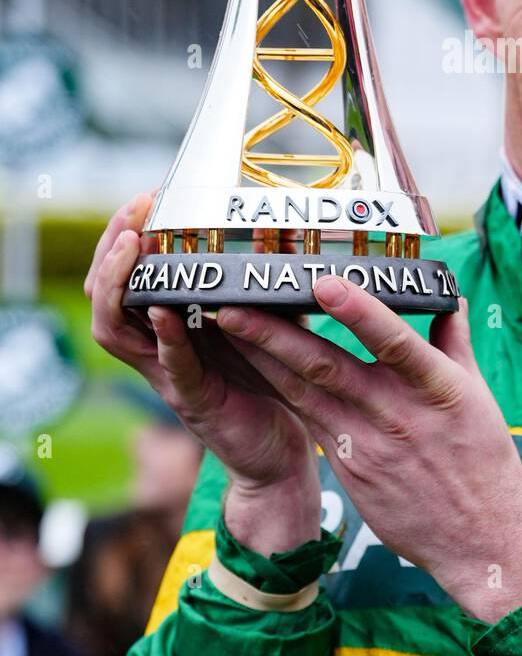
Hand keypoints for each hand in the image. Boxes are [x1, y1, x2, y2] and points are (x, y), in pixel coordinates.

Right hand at [88, 195, 320, 550]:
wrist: (282, 456)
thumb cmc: (270, 385)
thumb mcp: (261, 324)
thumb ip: (258, 286)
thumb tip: (277, 231)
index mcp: (170, 329)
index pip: (125, 279)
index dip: (125, 238)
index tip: (145, 199)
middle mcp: (158, 351)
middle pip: (104, 299)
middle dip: (111, 251)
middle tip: (132, 214)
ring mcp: (170, 378)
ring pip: (116, 332)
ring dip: (120, 286)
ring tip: (130, 248)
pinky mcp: (195, 403)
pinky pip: (170, 368)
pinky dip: (165, 338)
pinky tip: (165, 312)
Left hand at [216, 279, 521, 621]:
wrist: (479, 539)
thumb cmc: (484, 461)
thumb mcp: (478, 395)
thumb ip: (453, 341)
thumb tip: (447, 297)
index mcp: (437, 387)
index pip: (393, 341)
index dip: (357, 311)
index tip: (324, 282)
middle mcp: (396, 413)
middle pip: (328, 367)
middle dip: (276, 334)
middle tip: (236, 303)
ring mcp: (367, 444)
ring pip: (305, 392)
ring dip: (263, 358)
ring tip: (229, 326)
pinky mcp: (349, 467)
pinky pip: (309, 419)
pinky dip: (280, 389)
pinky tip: (254, 367)